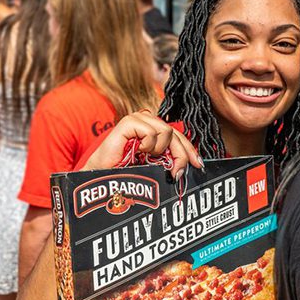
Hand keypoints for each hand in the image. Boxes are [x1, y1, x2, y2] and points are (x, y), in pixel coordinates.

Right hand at [83, 111, 202, 177]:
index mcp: (153, 131)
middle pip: (176, 133)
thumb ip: (168, 160)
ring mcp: (137, 120)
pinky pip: (151, 132)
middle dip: (181, 154)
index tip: (197, 164)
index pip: (178, 135)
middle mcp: (146, 122)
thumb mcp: (153, 167)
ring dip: (160, 150)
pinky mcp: (128, 122)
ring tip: (147, 159)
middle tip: (177, 173)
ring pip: (167, 131)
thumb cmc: (124, 174)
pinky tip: (138, 152)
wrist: (101, 180)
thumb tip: (190, 163)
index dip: (189, 149)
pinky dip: (149, 145)